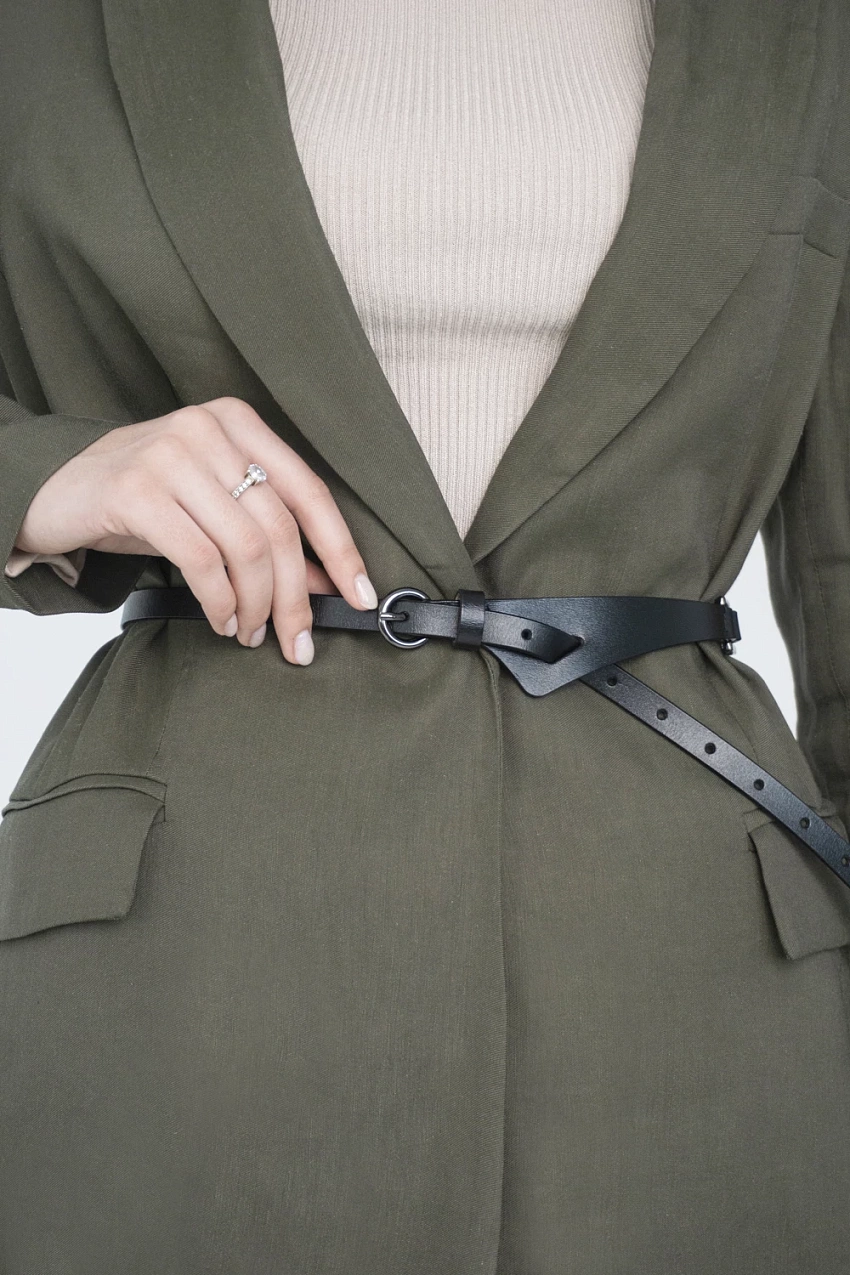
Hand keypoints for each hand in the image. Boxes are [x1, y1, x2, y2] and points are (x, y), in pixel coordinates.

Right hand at [14, 397, 378, 663]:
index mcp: (238, 422)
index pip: (309, 491)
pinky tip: (222, 620)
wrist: (55, 489)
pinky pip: (200, 560)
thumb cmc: (144, 500)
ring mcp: (169, 455)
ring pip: (245, 547)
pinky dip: (220, 602)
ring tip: (251, 632)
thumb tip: (325, 584)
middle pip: (280, 527)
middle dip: (296, 597)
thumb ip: (266, 531)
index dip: (341, 550)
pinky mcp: (135, 491)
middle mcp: (207, 429)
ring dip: (257, 605)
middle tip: (298, 642)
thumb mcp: (211, 504)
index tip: (362, 597)